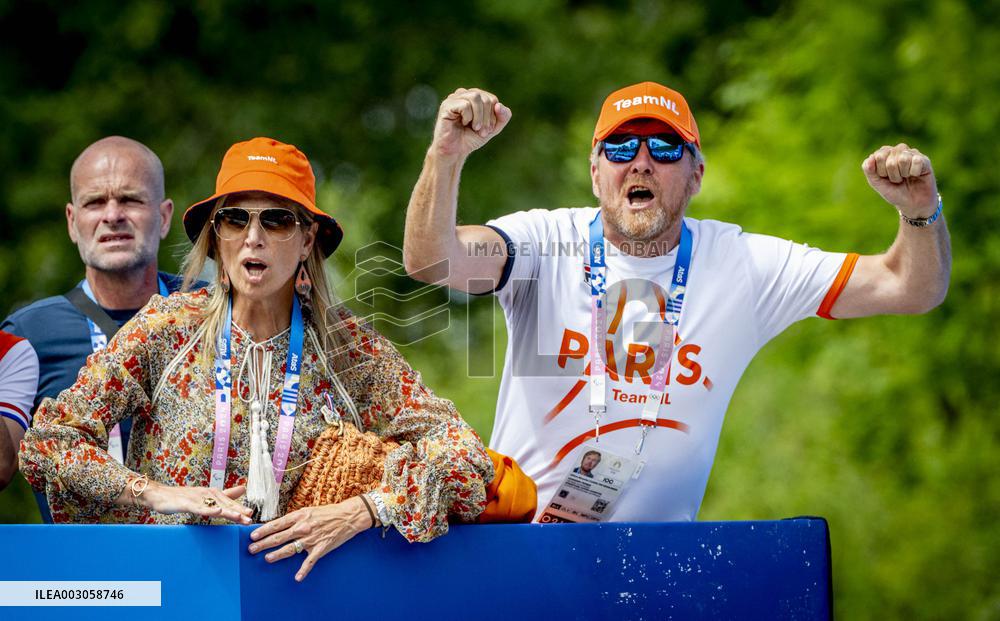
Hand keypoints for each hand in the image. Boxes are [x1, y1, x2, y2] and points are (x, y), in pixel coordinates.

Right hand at [141, 481, 252, 523]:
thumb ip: (224, 494)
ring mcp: (197, 498)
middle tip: (250, 518)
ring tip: (240, 517)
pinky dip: (209, 509)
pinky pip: (199, 507)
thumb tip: (243, 489)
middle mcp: (206, 494)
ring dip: (228, 511)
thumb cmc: (182, 497)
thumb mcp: (204, 496)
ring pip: (215, 506)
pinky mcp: (186, 503)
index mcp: (212, 493)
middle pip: (224, 504)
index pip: (228, 502)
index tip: (251, 515)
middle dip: (237, 511)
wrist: (159, 495)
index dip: (239, 508)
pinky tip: (218, 511)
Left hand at [248, 496, 370, 581]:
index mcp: (299, 516)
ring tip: (267, 559)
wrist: (348, 516)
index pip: (276, 524)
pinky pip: (310, 561)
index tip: (252, 536)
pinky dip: (303, 570)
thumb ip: (294, 518)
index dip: (263, 531)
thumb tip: (278, 526)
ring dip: (276, 555)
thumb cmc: (327, 513)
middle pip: (279, 537)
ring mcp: (311, 538)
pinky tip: (297, 578)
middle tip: (252, 549)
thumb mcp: (308, 511)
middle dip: (263, 544)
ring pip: (290, 549)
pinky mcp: (321, 548)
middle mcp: (303, 527)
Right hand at [432, 88, 511, 160]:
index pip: (492, 99)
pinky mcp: (446, 105)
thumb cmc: (471, 138)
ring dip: (479, 117)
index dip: (494, 116)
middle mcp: (464, 94)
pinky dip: (468, 117)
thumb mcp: (493, 128)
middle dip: (487, 118)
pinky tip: (462, 123)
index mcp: (474, 97)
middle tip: (482, 132)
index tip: (488, 130)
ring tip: (475, 128)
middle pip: (485, 98)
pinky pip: (465, 105)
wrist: (454, 152)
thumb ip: (503, 116)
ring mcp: (454, 98)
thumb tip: (499, 105)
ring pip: (475, 97)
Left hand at [862, 143, 938, 217]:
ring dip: (903, 174)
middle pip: (890, 160)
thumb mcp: (876, 183)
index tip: (885, 177)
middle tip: (897, 180)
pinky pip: (917, 161)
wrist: (912, 204)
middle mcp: (898, 150)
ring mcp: (912, 153)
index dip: (881, 172)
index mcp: (884, 153)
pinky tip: (916, 175)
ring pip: (903, 159)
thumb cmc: (894, 191)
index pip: (878, 156)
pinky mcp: (924, 159)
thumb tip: (871, 158)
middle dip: (892, 175)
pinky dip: (914, 172)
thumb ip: (869, 170)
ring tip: (905, 177)